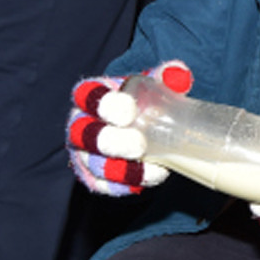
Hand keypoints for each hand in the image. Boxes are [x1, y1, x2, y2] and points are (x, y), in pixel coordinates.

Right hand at [66, 60, 193, 195]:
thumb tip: (179, 74)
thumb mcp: (151, 84)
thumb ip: (165, 76)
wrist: (136, 127)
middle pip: (84, 134)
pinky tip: (149, 178)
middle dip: (111, 141)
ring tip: (152, 168)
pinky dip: (126, 185)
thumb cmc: (140, 101)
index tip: (129, 111)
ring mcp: (84, 152)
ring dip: (121, 169)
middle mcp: (80, 124)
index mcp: (91, 95)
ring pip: (93, 163)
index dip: (105, 105)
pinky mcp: (93, 176)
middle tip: (139, 145)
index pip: (87, 96)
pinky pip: (103, 184)